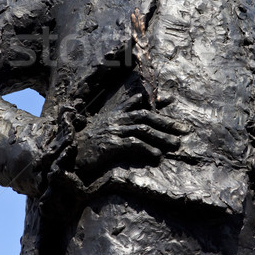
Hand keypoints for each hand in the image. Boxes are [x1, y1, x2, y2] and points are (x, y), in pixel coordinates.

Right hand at [73, 93, 189, 177]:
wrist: (69, 152)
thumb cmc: (87, 142)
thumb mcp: (103, 125)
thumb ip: (118, 118)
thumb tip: (133, 112)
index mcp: (115, 113)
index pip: (139, 103)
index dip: (155, 100)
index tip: (172, 98)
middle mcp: (117, 119)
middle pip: (146, 116)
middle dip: (167, 122)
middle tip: (184, 129)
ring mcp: (114, 130)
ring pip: (143, 130)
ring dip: (162, 137)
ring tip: (176, 144)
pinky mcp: (111, 144)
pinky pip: (133, 144)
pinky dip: (147, 149)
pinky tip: (157, 156)